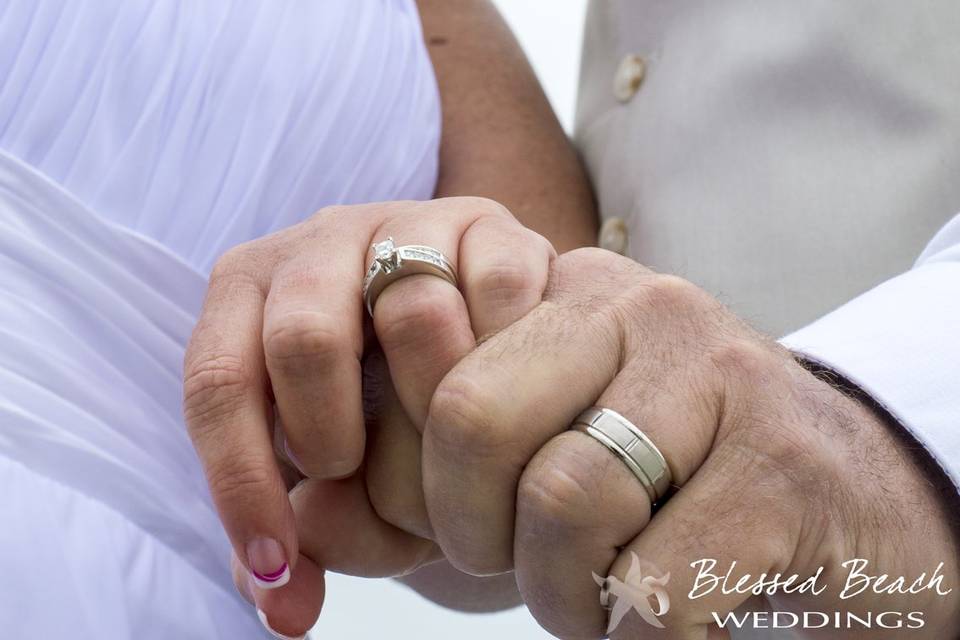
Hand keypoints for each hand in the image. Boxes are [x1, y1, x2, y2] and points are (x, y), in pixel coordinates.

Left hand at [183, 198, 553, 634]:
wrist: (483, 348)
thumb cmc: (394, 418)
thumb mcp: (341, 481)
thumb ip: (308, 534)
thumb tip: (285, 605)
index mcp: (253, 291)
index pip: (218, 382)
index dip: (241, 484)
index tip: (278, 565)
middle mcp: (322, 242)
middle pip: (303, 336)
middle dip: (328, 432)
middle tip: (357, 474)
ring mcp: (408, 222)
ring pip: (414, 308)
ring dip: (431, 407)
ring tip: (445, 448)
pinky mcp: (489, 222)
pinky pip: (498, 291)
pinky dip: (502, 362)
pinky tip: (511, 401)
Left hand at [419, 247, 959, 638]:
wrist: (844, 489)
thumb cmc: (672, 475)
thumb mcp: (552, 441)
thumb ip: (441, 464)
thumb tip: (318, 516)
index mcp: (569, 290)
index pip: (437, 385)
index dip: (433, 492)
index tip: (480, 534)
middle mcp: (639, 305)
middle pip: (475, 420)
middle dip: (477, 535)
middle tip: (529, 571)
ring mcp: (718, 372)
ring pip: (562, 500)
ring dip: (565, 594)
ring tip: (602, 598)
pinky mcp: (780, 462)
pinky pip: (653, 579)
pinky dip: (640, 632)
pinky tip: (666, 616)